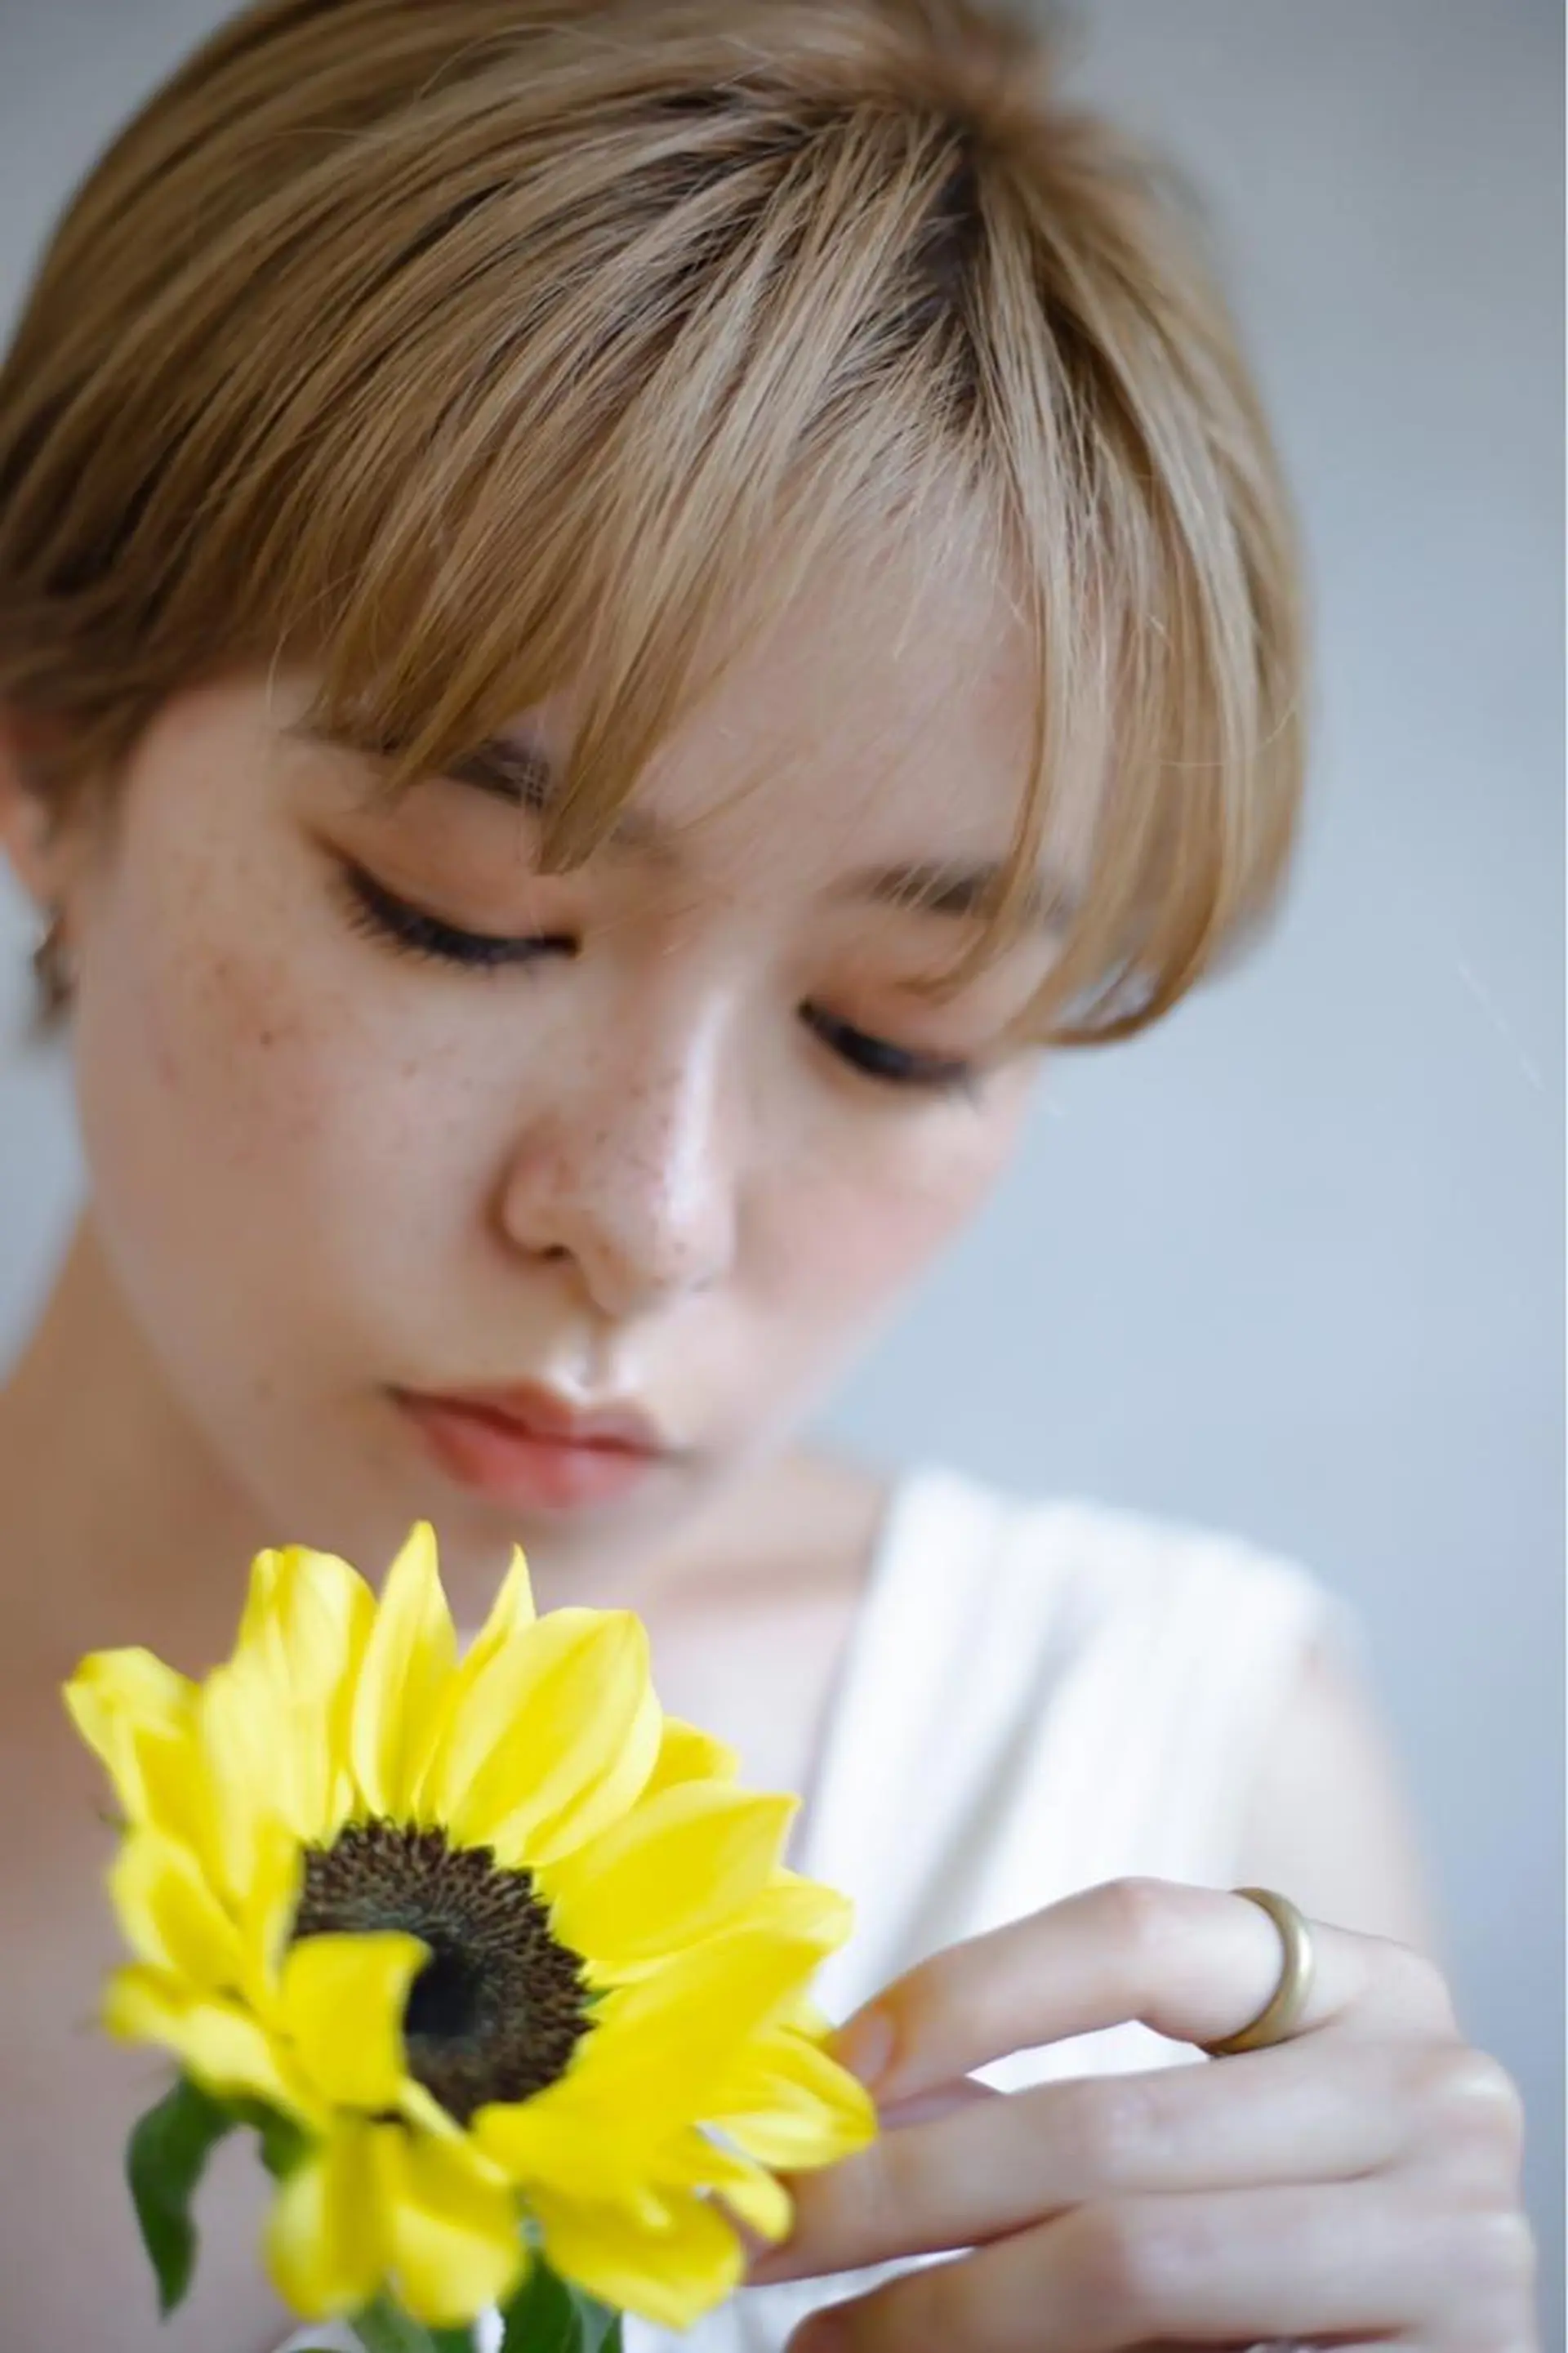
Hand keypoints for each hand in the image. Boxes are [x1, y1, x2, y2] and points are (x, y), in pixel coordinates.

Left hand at [747, 1879, 1536, 2350]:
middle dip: (900, 2187)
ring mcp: (1458, 2242)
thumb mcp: (1171, 2142)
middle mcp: (1431, 2090)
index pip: (1136, 1931)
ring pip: (1129, 2265)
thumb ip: (1021, 2107)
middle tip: (767, 2233)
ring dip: (942, 2314)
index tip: (831, 2073)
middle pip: (1104, 2120)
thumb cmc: (1273, 2243)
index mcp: (1361, 1986)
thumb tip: (819, 2094)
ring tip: (823, 2342)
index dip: (964, 1990)